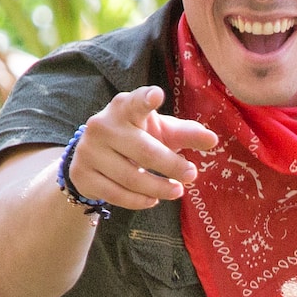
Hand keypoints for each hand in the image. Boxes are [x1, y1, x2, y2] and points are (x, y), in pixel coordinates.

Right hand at [67, 86, 218, 212]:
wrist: (94, 158)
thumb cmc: (137, 138)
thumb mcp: (161, 132)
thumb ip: (186, 134)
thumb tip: (213, 140)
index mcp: (124, 109)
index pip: (135, 102)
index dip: (145, 99)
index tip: (157, 95)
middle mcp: (103, 126)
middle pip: (143, 151)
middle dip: (171, 166)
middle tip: (191, 175)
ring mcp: (90, 151)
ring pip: (131, 177)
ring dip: (159, 189)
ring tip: (176, 191)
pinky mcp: (83, 174)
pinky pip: (117, 195)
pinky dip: (139, 201)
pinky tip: (153, 200)